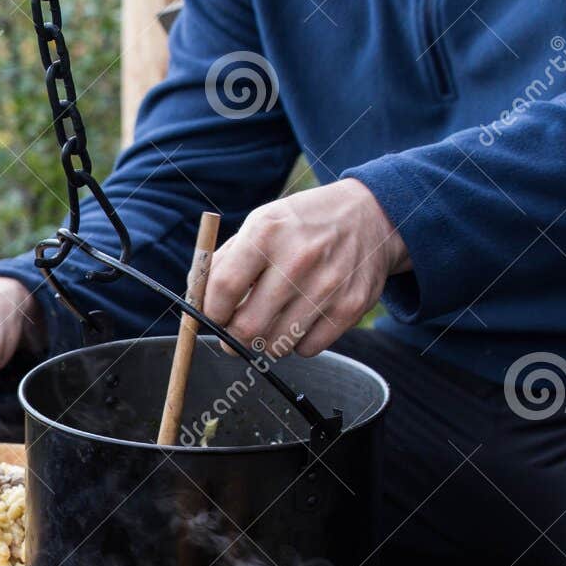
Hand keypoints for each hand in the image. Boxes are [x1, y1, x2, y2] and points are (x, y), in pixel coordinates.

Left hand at [203, 179, 410, 358]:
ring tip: (270, 322)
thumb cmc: (301, 225)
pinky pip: (307, 350)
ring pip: (276, 345)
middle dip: (232, 339)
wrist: (372, 215)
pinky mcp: (350, 307)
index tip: (211, 318)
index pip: (223, 288)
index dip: (210, 313)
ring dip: (265, 343)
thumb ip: (223, 262)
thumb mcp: (261, 224)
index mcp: (267, 233)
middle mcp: (299, 259)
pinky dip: (297, 344)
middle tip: (233, 336)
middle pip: (247, 327)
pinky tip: (300, 320)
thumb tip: (193, 301)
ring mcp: (328, 285)